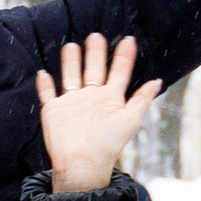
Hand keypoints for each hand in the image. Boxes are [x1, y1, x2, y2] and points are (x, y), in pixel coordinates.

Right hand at [34, 32, 162, 195]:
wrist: (82, 164)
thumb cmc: (108, 145)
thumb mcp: (130, 120)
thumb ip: (141, 100)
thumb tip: (158, 81)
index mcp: (110, 99)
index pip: (119, 72)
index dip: (124, 57)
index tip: (129, 40)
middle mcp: (91, 98)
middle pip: (94, 69)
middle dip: (96, 53)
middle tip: (97, 35)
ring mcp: (71, 103)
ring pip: (71, 76)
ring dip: (71, 62)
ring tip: (72, 45)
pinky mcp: (53, 111)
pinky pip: (48, 94)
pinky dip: (44, 85)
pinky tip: (43, 73)